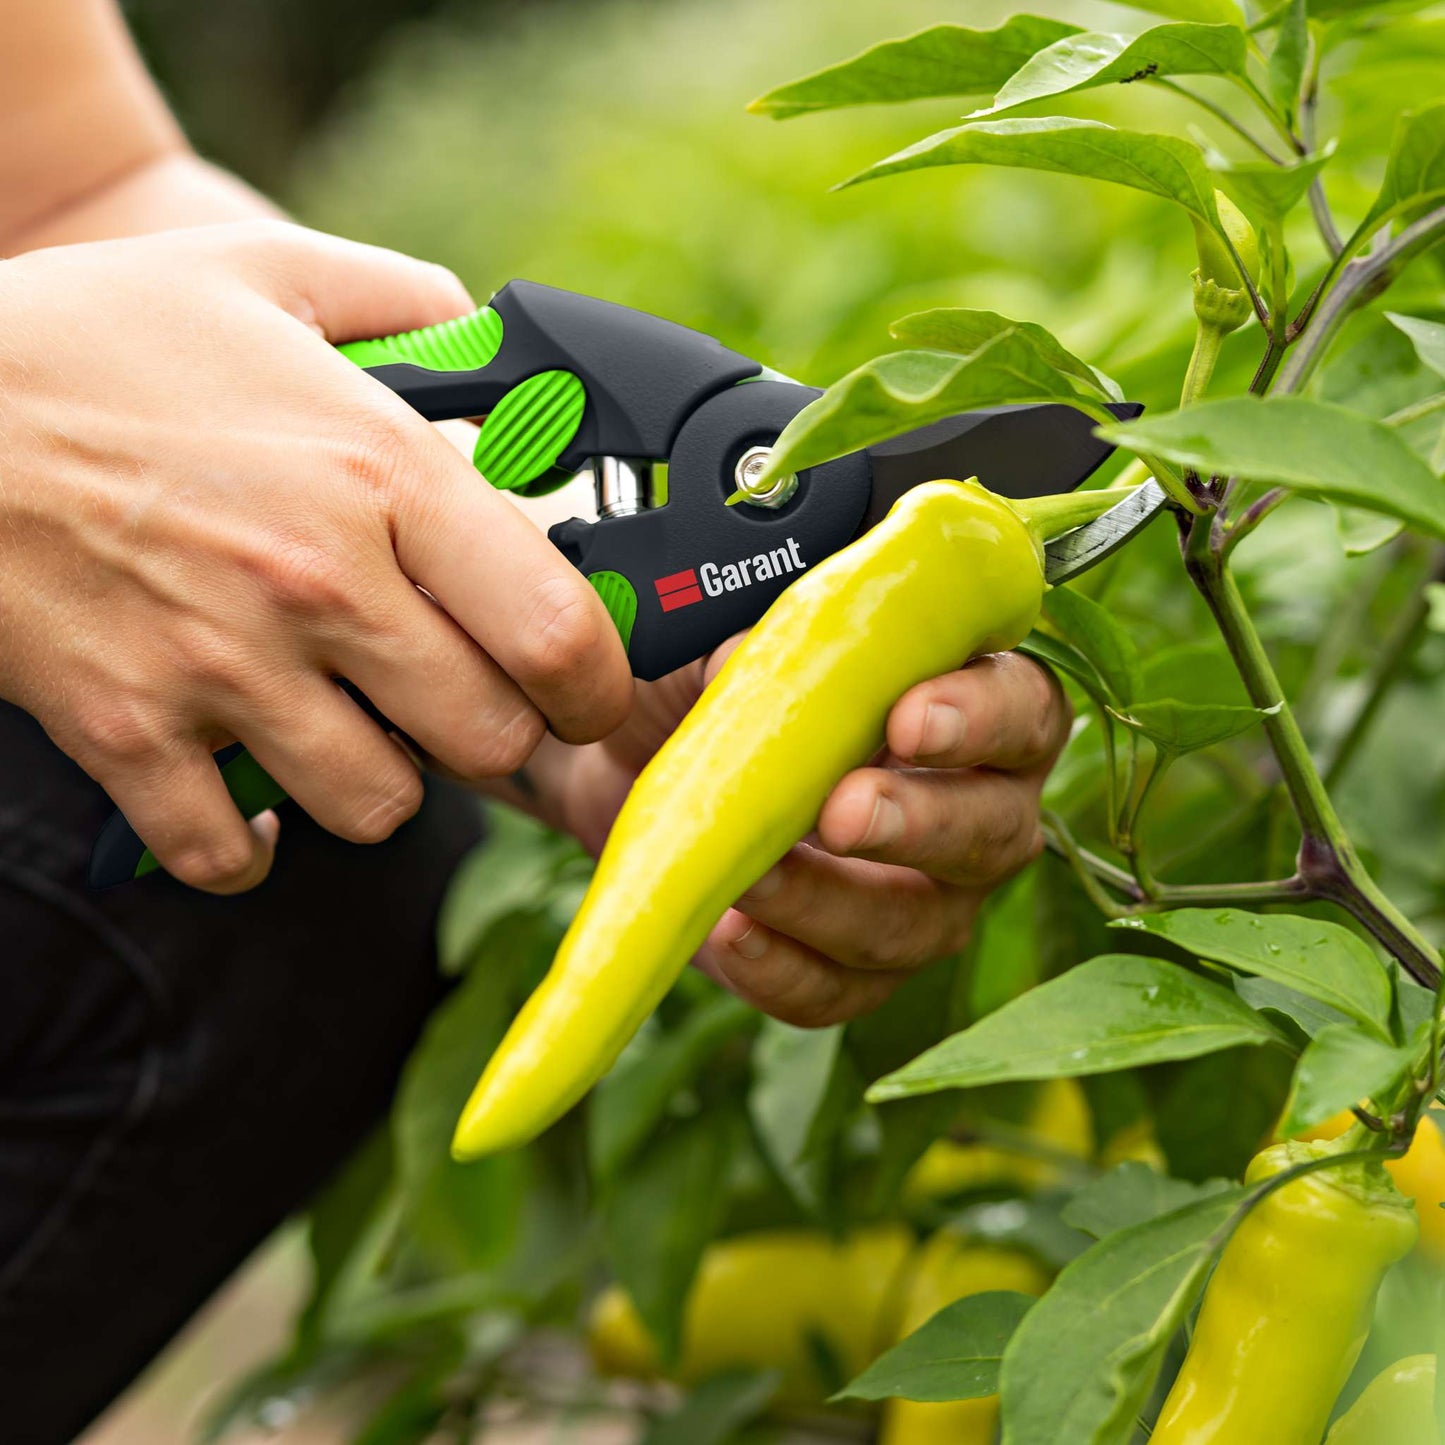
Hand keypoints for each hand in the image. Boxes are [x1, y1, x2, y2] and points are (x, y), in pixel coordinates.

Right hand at [0, 222, 632, 891]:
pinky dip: (249, 842)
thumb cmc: (87, 337)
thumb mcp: (259, 272)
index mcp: (379, 474)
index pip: (556, 629)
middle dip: (494, 732)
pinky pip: (228, 850)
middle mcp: (318, 583)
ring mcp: (221, 667)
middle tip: (465, 702)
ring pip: (376, 806)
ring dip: (381, 781)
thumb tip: (480, 331)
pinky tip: (246, 786)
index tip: (589, 689)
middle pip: (486, 738)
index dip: (600, 683)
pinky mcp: (127, 730)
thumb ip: (399, 299)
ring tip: (350, 728)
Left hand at [525, 645, 1069, 1026]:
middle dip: (920, 824)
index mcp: (969, 704)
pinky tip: (729, 932)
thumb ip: (757, 645)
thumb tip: (752, 663)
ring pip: (917, 925)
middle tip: (841, 811)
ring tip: (749, 877)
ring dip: (830, 902)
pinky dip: (783, 969)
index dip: (982, 718)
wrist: (629, 754)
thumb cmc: (708, 677)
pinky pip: (840, 991)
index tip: (907, 719)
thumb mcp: (720, 639)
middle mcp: (972, 808)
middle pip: (994, 832)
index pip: (1022, 709)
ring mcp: (922, 899)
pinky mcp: (849, 968)